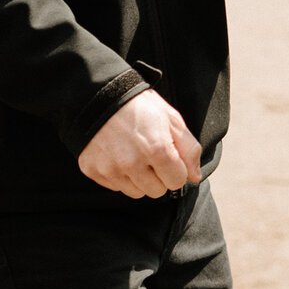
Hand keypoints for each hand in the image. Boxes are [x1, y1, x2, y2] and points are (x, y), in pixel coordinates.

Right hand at [79, 88, 200, 197]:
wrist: (101, 96)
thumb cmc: (141, 107)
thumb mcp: (172, 120)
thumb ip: (189, 150)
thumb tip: (194, 177)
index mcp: (156, 149)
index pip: (177, 182)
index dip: (177, 170)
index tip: (170, 158)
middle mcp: (132, 163)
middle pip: (156, 191)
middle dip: (159, 177)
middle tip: (152, 157)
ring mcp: (110, 168)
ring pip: (136, 192)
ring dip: (140, 179)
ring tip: (135, 156)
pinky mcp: (93, 171)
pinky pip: (115, 187)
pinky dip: (120, 176)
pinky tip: (119, 156)